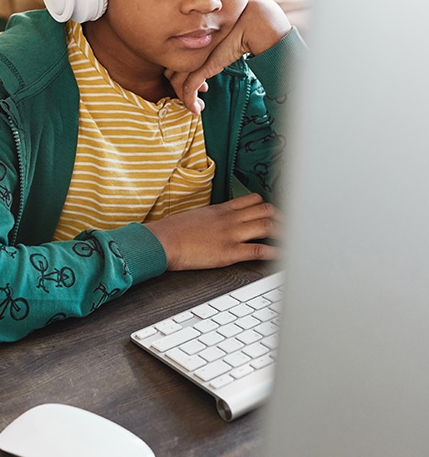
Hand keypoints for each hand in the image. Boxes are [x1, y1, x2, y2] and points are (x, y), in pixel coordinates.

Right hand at [144, 193, 280, 270]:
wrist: (163, 241)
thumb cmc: (173, 230)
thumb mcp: (195, 216)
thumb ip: (211, 217)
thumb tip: (216, 221)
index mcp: (221, 210)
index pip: (252, 200)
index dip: (268, 206)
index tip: (276, 212)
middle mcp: (230, 219)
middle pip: (265, 210)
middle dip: (281, 217)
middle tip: (290, 225)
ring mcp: (231, 234)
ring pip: (266, 226)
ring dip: (282, 232)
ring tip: (292, 238)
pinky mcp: (229, 252)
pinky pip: (257, 249)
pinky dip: (273, 252)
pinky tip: (281, 255)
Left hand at [165, 0, 290, 114]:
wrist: (250, 24)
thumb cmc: (240, 28)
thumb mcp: (221, 41)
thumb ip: (212, 51)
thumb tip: (215, 63)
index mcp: (189, 39)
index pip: (173, 60)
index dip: (181, 75)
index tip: (202, 85)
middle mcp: (187, 48)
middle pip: (171, 73)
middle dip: (181, 89)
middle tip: (196, 100)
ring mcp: (192, 58)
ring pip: (178, 83)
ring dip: (186, 99)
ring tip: (198, 108)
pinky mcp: (200, 67)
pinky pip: (188, 88)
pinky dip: (189, 102)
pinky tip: (196, 110)